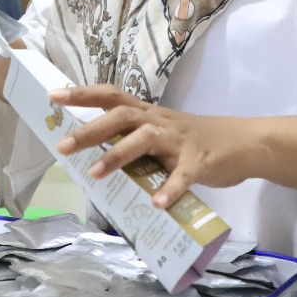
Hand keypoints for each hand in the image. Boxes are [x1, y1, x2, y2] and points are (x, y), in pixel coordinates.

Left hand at [50, 84, 256, 209]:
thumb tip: (94, 153)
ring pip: (145, 140)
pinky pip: (183, 175)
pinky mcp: (200, 161)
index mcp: (147, 115)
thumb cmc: (195, 140)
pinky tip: (156, 203)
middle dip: (90, 130)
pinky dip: (169, 188)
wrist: (244, 142)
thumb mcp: (160, 133)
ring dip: (119, 155)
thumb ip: (132, 140)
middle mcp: (159, 122)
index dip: (82, 94)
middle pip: (121, 116)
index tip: (53, 95)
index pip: (111, 96)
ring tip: (96, 174)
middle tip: (63, 146)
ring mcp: (180, 141)